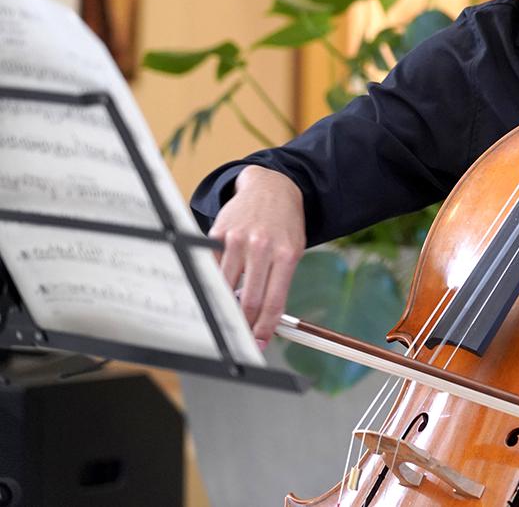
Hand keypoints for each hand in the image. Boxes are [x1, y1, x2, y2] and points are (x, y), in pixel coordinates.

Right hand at [209, 165, 305, 348]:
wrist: (271, 187)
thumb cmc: (285, 224)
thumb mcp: (293, 250)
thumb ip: (280, 282)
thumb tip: (265, 320)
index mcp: (286, 254)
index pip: (273, 302)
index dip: (264, 328)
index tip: (258, 344)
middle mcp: (261, 246)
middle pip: (248, 300)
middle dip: (243, 325)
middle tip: (240, 338)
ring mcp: (237, 240)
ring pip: (225, 288)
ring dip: (226, 307)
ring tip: (229, 317)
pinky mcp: (217, 235)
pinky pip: (213, 270)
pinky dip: (217, 284)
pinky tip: (221, 287)